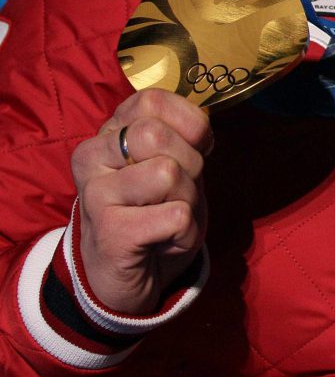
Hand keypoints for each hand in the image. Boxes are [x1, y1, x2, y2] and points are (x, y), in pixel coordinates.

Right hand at [70, 89, 212, 314]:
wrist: (125, 276)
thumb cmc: (155, 210)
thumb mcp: (172, 163)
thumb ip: (180, 136)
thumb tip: (201, 125)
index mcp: (108, 133)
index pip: (152, 100)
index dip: (189, 124)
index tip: (190, 151)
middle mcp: (91, 158)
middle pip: (157, 135)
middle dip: (190, 164)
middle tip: (178, 192)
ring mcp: (95, 196)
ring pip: (168, 173)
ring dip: (188, 201)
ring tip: (167, 218)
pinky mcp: (110, 234)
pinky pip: (177, 216)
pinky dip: (186, 233)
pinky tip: (164, 242)